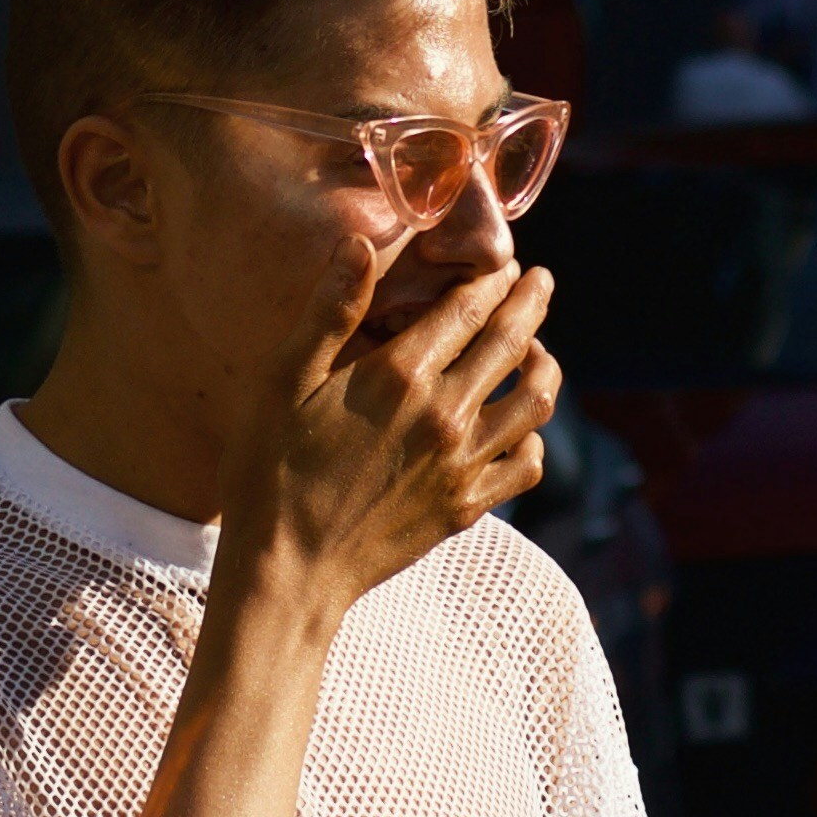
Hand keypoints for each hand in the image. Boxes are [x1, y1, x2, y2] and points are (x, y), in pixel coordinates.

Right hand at [218, 242, 561, 628]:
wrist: (288, 572)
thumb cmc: (271, 472)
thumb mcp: (282, 383)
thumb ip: (328, 312)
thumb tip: (360, 244)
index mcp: (400, 375)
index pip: (470, 308)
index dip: (492, 278)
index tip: (505, 261)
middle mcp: (445, 414)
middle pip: (513, 342)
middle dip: (532, 302)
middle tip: (541, 281)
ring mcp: (462, 463)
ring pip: (535, 401)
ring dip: (545, 366)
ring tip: (540, 350)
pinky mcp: (467, 506)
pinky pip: (527, 463)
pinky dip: (534, 438)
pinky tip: (521, 429)